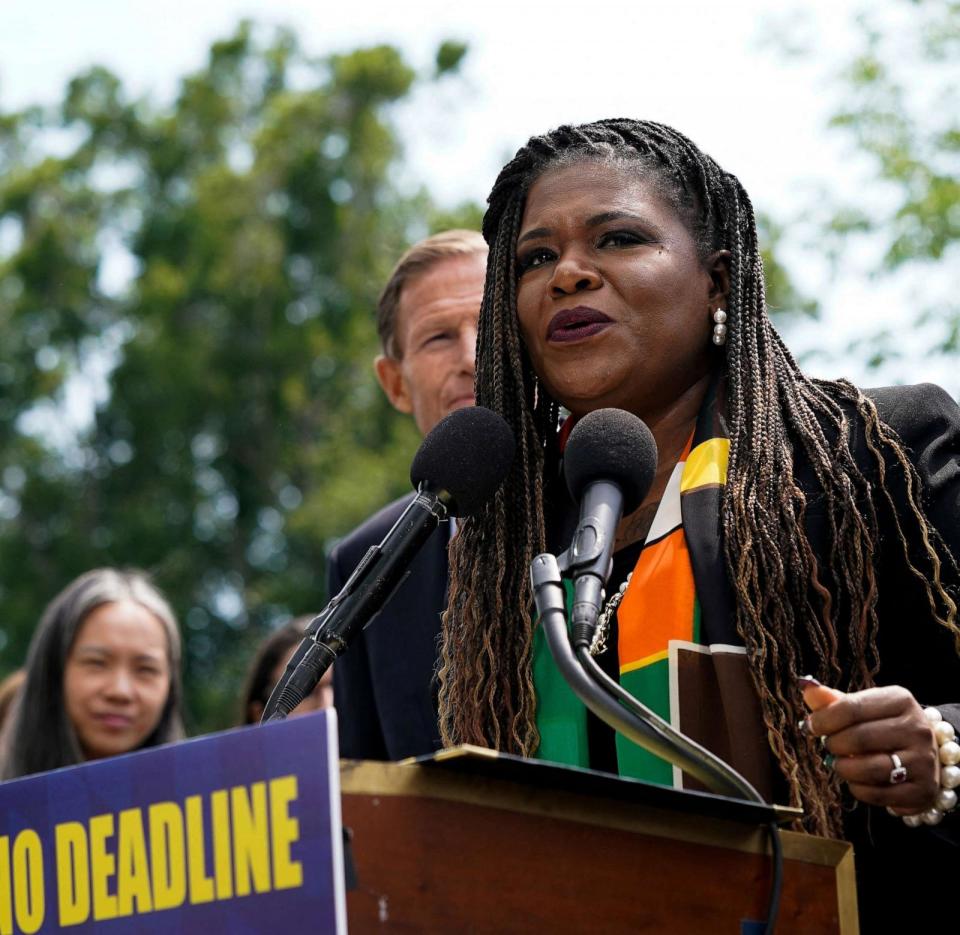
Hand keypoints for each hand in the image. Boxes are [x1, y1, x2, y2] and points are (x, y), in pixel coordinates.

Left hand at [802, 680, 939, 814]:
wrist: (924, 754)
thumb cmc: (883, 725)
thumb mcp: (863, 707)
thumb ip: (833, 701)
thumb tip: (807, 688)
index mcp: (900, 700)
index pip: (851, 708)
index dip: (823, 719)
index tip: (809, 726)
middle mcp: (918, 729)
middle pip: (859, 739)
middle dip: (834, 744)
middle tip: (829, 746)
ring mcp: (924, 761)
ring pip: (870, 769)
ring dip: (844, 768)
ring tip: (839, 763)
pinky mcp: (924, 791)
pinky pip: (879, 795)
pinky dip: (858, 789)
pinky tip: (856, 781)